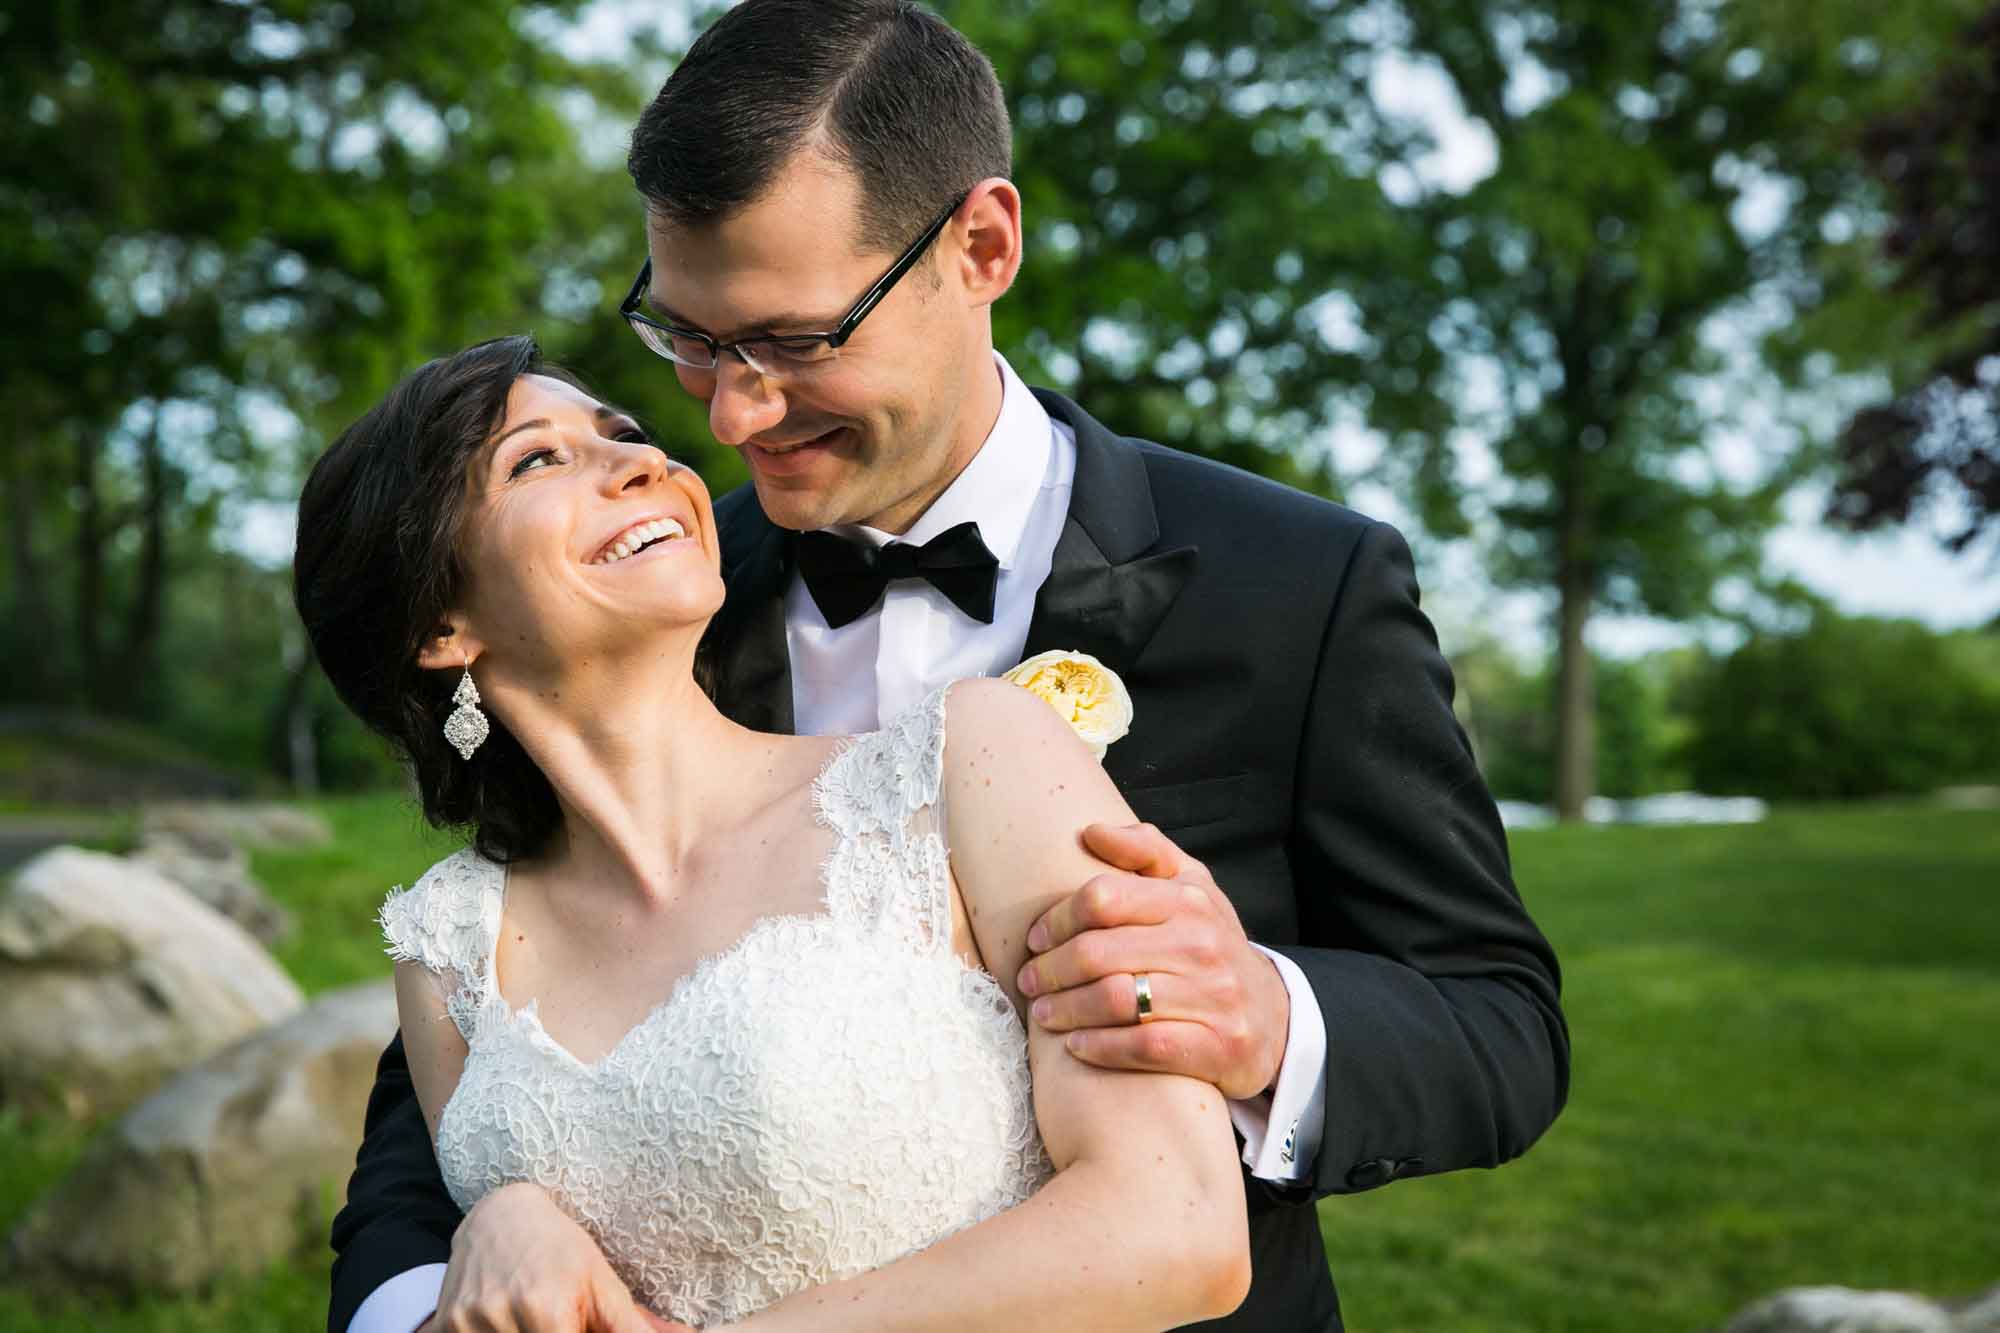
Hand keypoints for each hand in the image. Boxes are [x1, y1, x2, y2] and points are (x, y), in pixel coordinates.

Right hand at [417, 1182, 685, 1332]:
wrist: (498, 1215)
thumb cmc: (559, 1246)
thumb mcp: (601, 1282)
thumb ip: (630, 1325)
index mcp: (547, 1308)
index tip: (578, 1326)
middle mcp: (501, 1317)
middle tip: (562, 1317)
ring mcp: (468, 1323)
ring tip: (538, 1315)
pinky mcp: (446, 1326)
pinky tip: (508, 1318)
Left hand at [1017, 822, 1290, 1100]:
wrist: (1273, 1016)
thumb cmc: (1210, 945)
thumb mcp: (1191, 886)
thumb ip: (1144, 850)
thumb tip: (1091, 831)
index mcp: (1189, 899)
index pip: (1103, 898)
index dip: (1057, 919)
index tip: (1035, 939)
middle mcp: (1203, 943)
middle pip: (1099, 952)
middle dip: (1050, 970)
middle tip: (1028, 983)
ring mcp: (1213, 996)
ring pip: (1115, 999)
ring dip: (1066, 1010)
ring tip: (1043, 1015)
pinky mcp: (1216, 1046)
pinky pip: (1142, 1045)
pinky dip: (1100, 1047)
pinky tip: (1075, 1047)